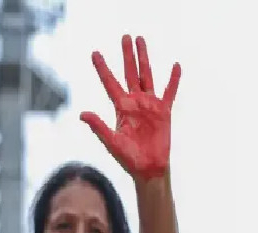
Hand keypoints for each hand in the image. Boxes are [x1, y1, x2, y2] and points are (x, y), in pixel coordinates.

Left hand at [80, 34, 180, 180]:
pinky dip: (173, 80)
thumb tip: (82, 114)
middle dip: (127, 55)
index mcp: (120, 108)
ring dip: (144, 58)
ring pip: (147, 76)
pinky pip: (169, 92)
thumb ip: (98, 127)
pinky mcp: (164, 112)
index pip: (110, 83)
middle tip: (125, 36)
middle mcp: (134, 102)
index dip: (102, 68)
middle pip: (129, 73)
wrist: (148, 169)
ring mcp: (150, 105)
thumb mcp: (112, 142)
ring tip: (141, 40)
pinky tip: (175, 66)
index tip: (95, 53)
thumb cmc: (128, 159)